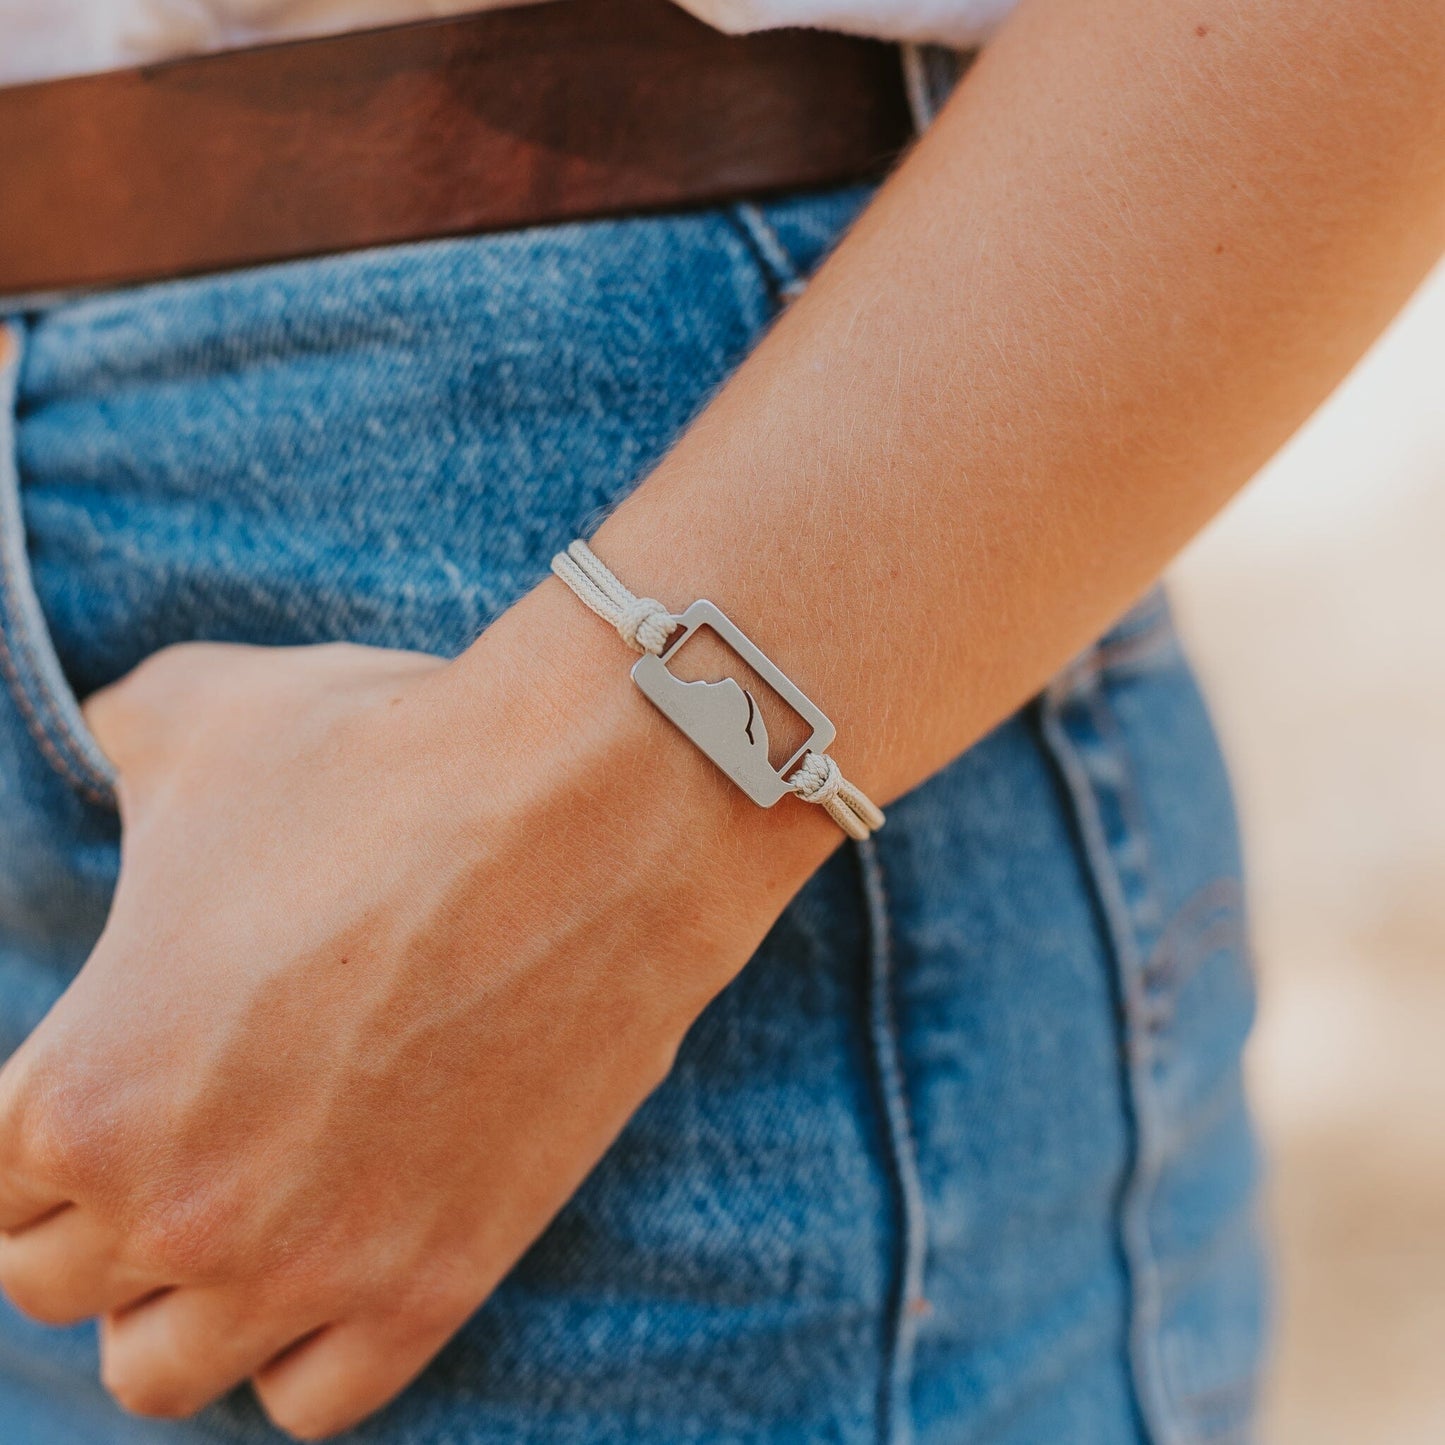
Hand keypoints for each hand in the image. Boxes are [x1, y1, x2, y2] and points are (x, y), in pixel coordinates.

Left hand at [0, 592, 827, 1438]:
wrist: (595, 810)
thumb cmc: (390, 755)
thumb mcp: (198, 715)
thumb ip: (108, 742)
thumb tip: (105, 743)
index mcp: (84, 1090)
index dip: (42, 1123)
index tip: (112, 1073)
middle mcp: (179, 1210)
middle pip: (59, 1284)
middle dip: (102, 1209)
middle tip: (182, 1123)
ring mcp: (312, 1265)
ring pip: (164, 1369)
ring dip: (182, 1298)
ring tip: (242, 1207)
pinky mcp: (438, 1284)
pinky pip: (314, 1400)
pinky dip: (300, 1347)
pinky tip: (333, 1253)